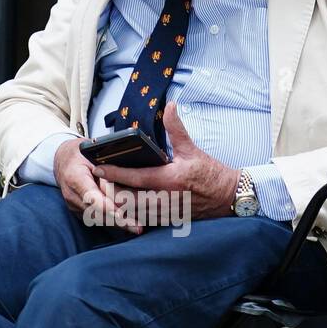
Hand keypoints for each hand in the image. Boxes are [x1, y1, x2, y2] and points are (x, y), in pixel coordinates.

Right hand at [54, 138, 143, 233]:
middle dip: (118, 220)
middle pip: (96, 212)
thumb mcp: (93, 153)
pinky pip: (97, 219)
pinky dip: (113, 222)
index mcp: (74, 177)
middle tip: (137, 227)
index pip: (91, 195)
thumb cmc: (81, 153)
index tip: (120, 214)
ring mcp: (74, 206)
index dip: (106, 206)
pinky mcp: (78, 212)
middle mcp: (72, 195)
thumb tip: (126, 176)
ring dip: (118, 224)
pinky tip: (129, 225)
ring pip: (98, 219)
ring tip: (137, 228)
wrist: (63, 161)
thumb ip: (107, 166)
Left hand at [93, 102, 239, 222]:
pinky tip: (123, 205)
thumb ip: (177, 129)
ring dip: (118, 203)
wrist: (228, 197)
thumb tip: (170, 106)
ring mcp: (166, 212)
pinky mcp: (168, 221)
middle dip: (111, 191)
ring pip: (133, 212)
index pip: (135, 177)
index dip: (114, 173)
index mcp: (169, 179)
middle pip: (128, 199)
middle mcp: (166, 199)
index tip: (98, 167)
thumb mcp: (192, 149)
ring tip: (106, 191)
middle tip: (99, 180)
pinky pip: (143, 220)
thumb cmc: (211, 174)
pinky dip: (130, 213)